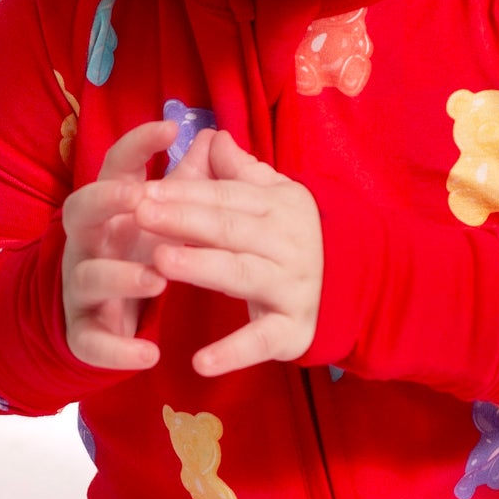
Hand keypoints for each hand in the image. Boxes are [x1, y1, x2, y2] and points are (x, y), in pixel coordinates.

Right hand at [60, 121, 177, 370]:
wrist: (102, 321)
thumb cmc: (135, 256)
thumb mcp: (159, 221)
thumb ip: (184, 184)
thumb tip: (210, 137)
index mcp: (108, 212)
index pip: (113, 169)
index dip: (136, 145)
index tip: (170, 125)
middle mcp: (87, 244)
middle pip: (79, 211)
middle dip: (104, 200)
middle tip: (136, 197)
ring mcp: (80, 288)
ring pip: (89, 276)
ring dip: (121, 276)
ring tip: (156, 280)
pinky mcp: (84, 334)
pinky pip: (93, 341)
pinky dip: (119, 349)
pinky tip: (149, 353)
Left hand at [130, 126, 324, 377]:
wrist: (357, 286)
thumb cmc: (295, 238)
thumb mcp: (275, 198)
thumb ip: (239, 172)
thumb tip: (211, 136)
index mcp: (280, 206)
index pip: (226, 196)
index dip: (185, 192)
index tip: (144, 190)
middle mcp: (288, 243)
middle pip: (229, 228)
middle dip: (183, 219)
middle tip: (140, 213)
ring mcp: (292, 287)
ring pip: (241, 274)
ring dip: (202, 267)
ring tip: (162, 261)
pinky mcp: (292, 330)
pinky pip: (260, 341)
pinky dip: (232, 353)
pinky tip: (199, 362)